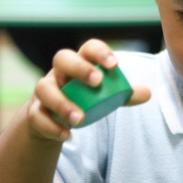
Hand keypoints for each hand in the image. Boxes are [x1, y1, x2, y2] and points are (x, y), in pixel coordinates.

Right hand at [27, 39, 150, 141]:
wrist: (55, 119)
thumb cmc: (85, 100)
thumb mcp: (105, 96)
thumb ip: (125, 94)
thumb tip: (147, 93)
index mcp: (80, 62)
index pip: (88, 48)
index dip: (100, 53)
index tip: (114, 65)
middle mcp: (59, 72)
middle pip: (61, 59)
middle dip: (79, 68)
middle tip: (97, 82)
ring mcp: (44, 90)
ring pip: (45, 89)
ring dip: (63, 104)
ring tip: (82, 119)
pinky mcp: (35, 111)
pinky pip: (37, 116)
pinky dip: (52, 127)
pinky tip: (68, 134)